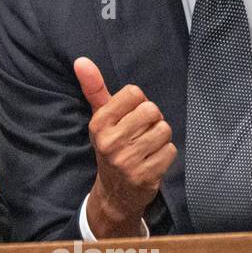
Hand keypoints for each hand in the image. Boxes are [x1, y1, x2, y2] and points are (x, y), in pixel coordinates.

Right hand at [76, 57, 175, 237]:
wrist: (114, 192)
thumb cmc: (111, 145)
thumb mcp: (100, 118)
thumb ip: (94, 88)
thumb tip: (81, 60)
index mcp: (99, 123)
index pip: (134, 93)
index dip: (138, 103)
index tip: (129, 117)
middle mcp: (110, 141)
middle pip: (152, 110)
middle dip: (152, 120)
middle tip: (140, 134)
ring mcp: (127, 161)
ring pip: (164, 130)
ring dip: (160, 138)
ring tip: (147, 147)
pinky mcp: (144, 176)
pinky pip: (170, 151)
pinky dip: (165, 155)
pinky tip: (152, 160)